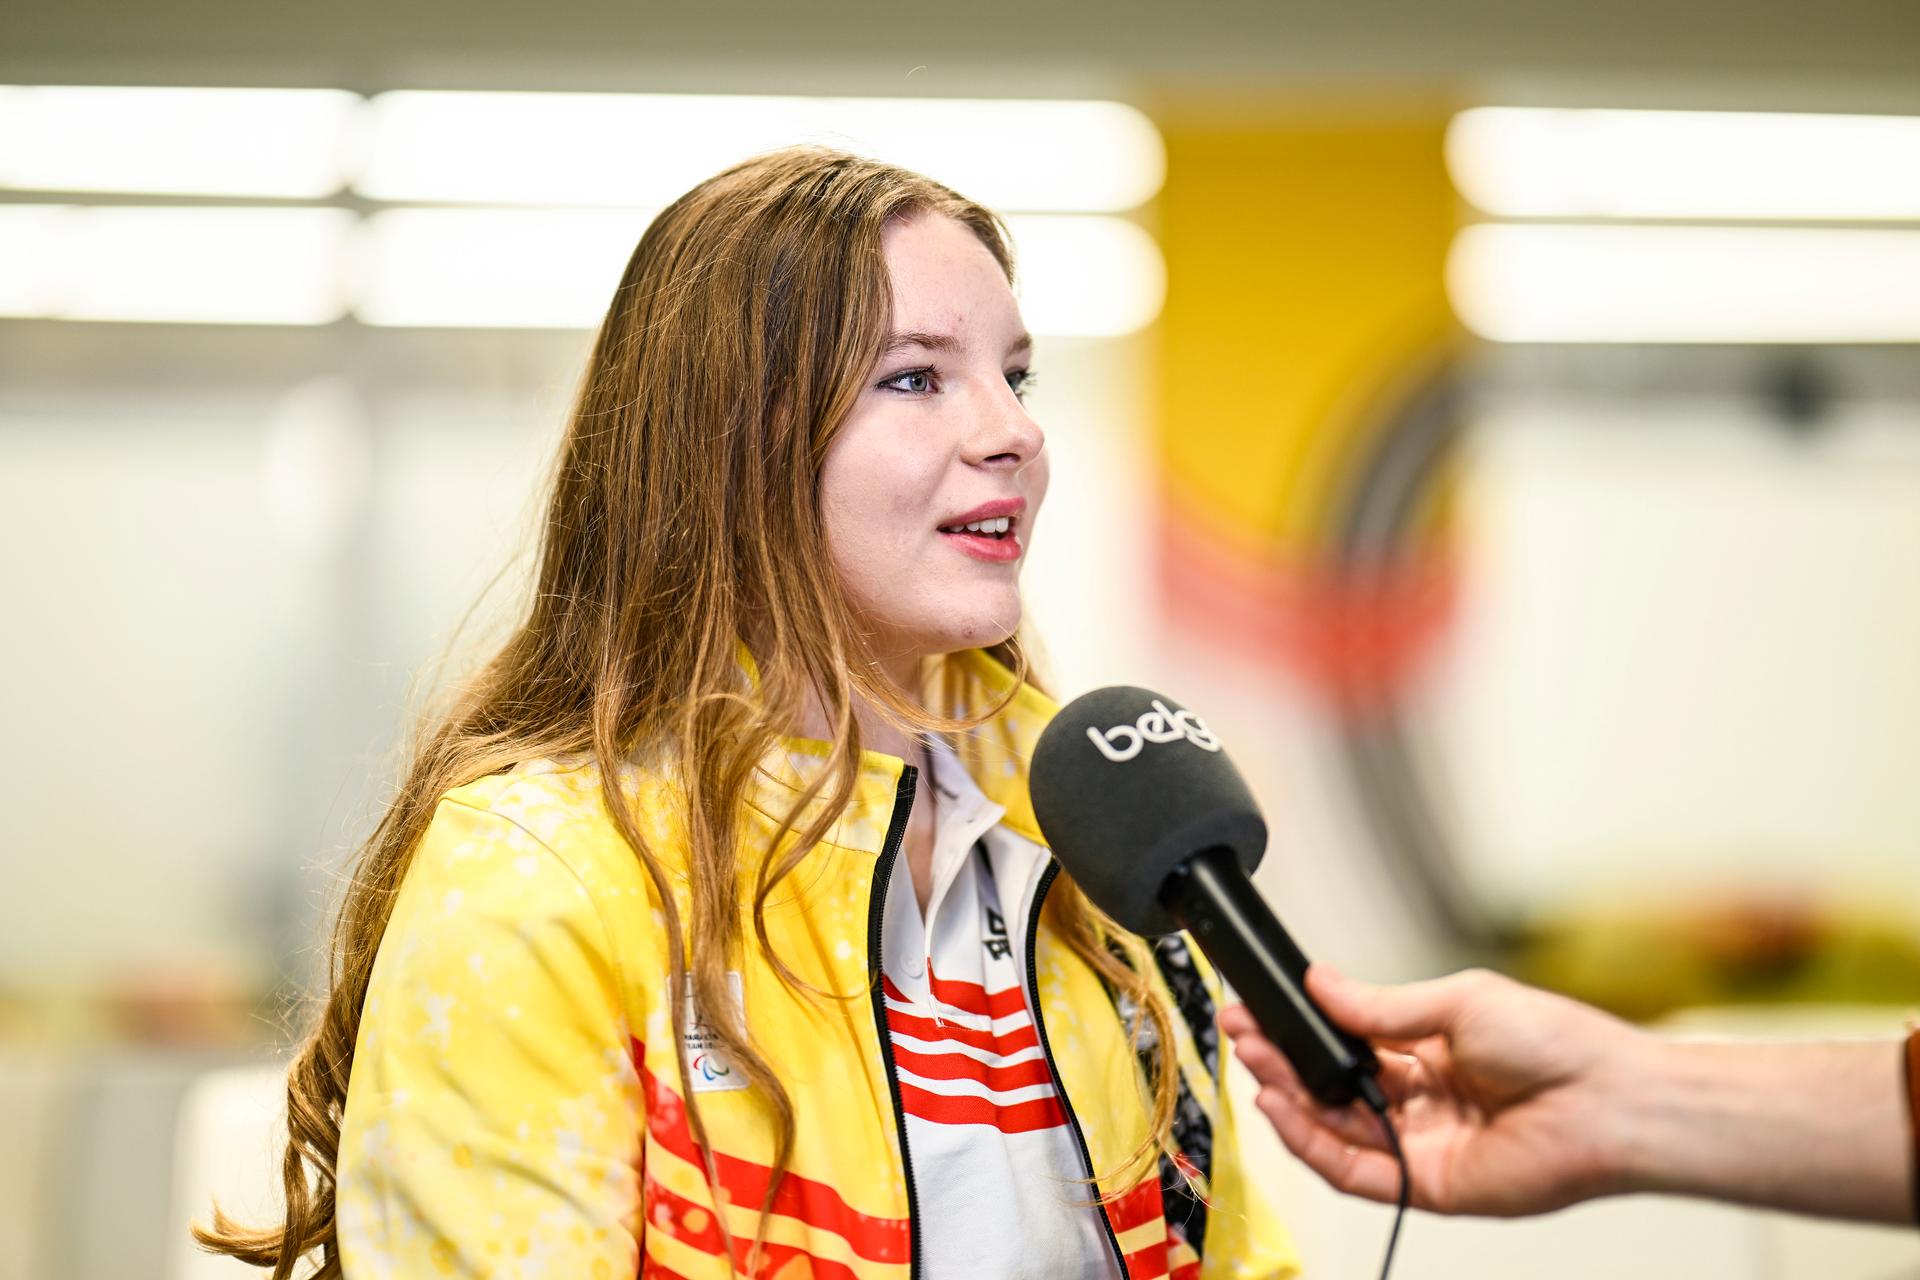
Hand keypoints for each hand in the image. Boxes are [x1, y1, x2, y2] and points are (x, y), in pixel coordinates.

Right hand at [1221, 965, 1647, 1217]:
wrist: (1609, 1101)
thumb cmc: (1557, 1044)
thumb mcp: (1456, 1002)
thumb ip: (1379, 1006)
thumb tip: (1321, 984)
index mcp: (1429, 1050)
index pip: (1346, 1042)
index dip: (1300, 1028)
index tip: (1258, 1007)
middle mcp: (1421, 1099)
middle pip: (1331, 1086)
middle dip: (1283, 1059)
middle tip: (1243, 1033)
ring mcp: (1422, 1144)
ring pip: (1336, 1129)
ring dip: (1290, 1099)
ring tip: (1257, 1066)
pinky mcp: (1429, 1184)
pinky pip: (1357, 1171)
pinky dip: (1314, 1144)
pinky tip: (1286, 1109)